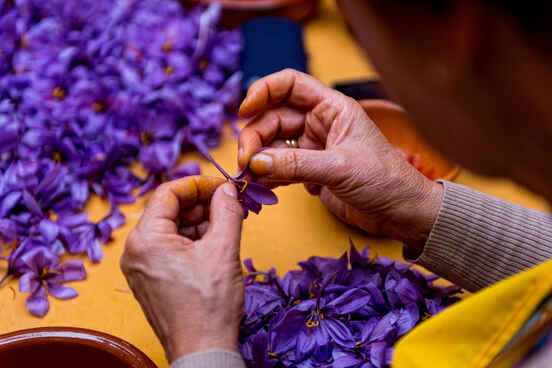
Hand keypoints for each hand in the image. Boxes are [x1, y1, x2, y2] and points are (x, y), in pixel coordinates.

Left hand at [120, 176, 244, 361]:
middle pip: (169, 211)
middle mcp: (136, 251)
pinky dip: (193, 241)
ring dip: (200, 223)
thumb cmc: (209, 306)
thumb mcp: (223, 249)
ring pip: (172, 230)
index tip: (222, 187)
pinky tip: (216, 243)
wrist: (202, 349)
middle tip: (229, 205)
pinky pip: (171, 248)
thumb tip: (227, 189)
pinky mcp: (152, 280)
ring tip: (228, 226)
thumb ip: (226, 210)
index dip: (198, 184)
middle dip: (201, 204)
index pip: (168, 193)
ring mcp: (142, 267)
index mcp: (145, 240)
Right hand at [238, 69, 441, 251]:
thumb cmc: (384, 180)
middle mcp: (320, 123)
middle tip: (246, 162)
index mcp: (332, 108)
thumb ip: (296, 164)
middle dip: (255, 137)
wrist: (401, 213)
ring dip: (257, 158)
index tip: (244, 111)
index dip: (263, 91)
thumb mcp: (340, 168)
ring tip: (248, 177)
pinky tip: (259, 186)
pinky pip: (280, 167)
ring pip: (273, 144)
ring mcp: (313, 148)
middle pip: (273, 118)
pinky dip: (267, 175)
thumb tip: (255, 162)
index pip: (289, 84)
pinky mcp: (310, 171)